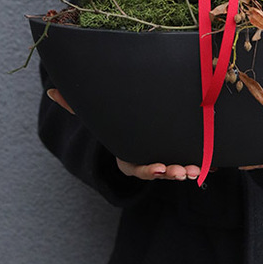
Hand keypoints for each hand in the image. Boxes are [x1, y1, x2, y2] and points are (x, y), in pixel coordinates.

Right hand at [45, 89, 201, 180]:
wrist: (127, 124)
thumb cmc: (111, 120)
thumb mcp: (95, 114)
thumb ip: (74, 104)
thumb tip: (51, 91)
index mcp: (127, 153)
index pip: (136, 166)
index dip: (147, 169)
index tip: (158, 168)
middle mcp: (145, 158)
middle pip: (159, 171)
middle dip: (171, 172)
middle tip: (183, 172)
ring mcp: (162, 156)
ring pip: (175, 169)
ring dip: (187, 170)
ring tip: (198, 170)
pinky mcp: (177, 150)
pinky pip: (189, 160)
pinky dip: (201, 162)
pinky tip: (212, 162)